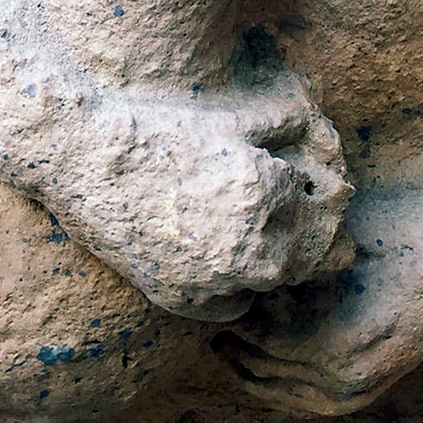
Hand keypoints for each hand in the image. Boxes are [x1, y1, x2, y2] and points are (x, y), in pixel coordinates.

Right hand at [89, 72, 353, 317]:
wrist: (88, 158)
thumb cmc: (165, 128)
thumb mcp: (238, 118)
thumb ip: (295, 128)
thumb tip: (334, 141)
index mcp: (265, 195)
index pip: (321, 206)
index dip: (312, 191)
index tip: (296, 180)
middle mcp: (246, 247)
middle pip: (304, 252)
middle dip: (297, 229)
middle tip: (267, 203)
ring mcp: (213, 280)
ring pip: (272, 281)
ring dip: (269, 258)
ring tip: (239, 223)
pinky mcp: (181, 300)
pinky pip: (233, 304)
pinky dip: (235, 284)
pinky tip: (217, 250)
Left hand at [212, 234, 422, 413]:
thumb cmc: (421, 230)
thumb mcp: (350, 235)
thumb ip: (298, 255)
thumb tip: (241, 250)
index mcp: (338, 340)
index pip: (253, 333)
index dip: (226, 303)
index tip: (211, 271)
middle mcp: (347, 378)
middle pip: (260, 366)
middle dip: (228, 334)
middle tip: (208, 296)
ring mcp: (363, 387)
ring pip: (280, 390)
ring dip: (247, 361)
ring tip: (224, 325)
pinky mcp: (375, 383)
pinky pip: (309, 399)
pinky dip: (277, 381)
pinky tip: (259, 354)